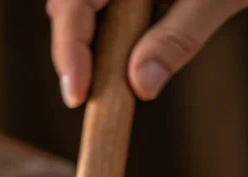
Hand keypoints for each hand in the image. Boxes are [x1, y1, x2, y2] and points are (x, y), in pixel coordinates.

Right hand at [48, 0, 247, 106]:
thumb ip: (179, 38)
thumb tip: (141, 87)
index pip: (74, 3)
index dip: (69, 49)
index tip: (77, 94)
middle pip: (70, 7)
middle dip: (73, 52)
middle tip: (84, 96)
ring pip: (82, 8)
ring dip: (88, 45)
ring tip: (98, 79)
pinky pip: (105, 8)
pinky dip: (109, 36)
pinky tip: (124, 57)